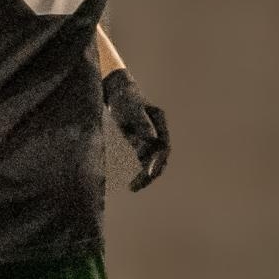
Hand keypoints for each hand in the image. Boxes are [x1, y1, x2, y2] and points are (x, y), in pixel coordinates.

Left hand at [101, 68, 168, 190]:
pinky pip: (144, 159)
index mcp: (159, 121)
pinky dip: (140, 171)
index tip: (149, 174)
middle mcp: (158, 130)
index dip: (157, 161)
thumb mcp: (130, 108)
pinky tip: (133, 183)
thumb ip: (141, 123)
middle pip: (160, 156)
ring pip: (153, 160)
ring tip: (134, 188)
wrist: (115, 89)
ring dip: (146, 175)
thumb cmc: (123, 97)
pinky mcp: (140, 140)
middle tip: (138, 185)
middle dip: (151, 172)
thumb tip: (151, 140)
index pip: (163, 145)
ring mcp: (151, 135)